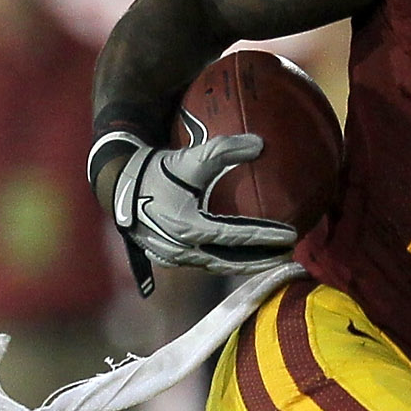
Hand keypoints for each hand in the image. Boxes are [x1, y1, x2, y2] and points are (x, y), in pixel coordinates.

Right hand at [105, 133, 299, 271]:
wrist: (119, 183)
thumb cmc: (157, 170)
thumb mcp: (191, 158)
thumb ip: (225, 150)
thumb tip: (260, 144)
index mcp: (189, 227)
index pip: (237, 237)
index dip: (266, 236)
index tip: (291, 235)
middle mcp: (182, 249)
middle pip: (232, 261)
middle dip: (263, 259)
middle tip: (289, 254)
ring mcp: (174, 257)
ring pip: (218, 266)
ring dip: (246, 264)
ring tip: (271, 258)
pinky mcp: (169, 258)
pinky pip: (205, 264)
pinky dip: (227, 262)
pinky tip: (242, 258)